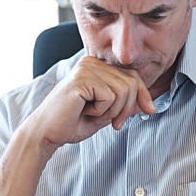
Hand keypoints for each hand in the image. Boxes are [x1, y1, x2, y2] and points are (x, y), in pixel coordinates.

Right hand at [22, 56, 154, 148]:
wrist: (46, 133)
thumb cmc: (72, 123)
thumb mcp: (106, 113)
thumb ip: (125, 105)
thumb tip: (150, 104)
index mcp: (97, 66)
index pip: (132, 75)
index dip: (143, 95)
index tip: (148, 111)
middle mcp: (91, 62)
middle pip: (131, 82)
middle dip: (128, 108)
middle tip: (115, 124)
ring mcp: (86, 68)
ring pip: (123, 90)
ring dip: (114, 111)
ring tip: (94, 115)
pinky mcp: (81, 79)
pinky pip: (109, 97)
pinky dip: (102, 111)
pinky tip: (84, 111)